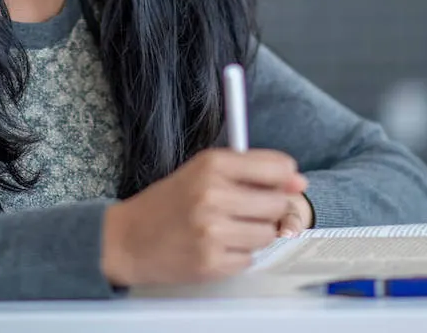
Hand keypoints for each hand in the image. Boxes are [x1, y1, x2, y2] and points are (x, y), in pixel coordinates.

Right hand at [100, 148, 306, 286]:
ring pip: (267, 234)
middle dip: (269, 209)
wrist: (127, 239)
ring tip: (228, 229)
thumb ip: (250, 171)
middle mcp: (213, 195)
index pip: (277, 167)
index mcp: (212, 164)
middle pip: (277, 204)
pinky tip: (216, 246)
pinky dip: (238, 255)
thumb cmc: (167, 203)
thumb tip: (299, 181)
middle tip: (246, 210)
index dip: (286, 179)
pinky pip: (249, 259)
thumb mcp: (202, 172)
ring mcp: (212, 231)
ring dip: (254, 234)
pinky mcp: (211, 262)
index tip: (285, 184)